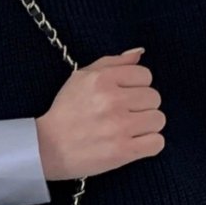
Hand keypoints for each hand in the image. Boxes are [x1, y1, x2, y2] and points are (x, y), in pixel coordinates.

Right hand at [35, 49, 165, 180]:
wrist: (47, 148)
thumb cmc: (66, 112)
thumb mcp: (81, 78)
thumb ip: (112, 62)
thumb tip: (140, 53)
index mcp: (102, 79)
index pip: (145, 76)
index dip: (137, 87)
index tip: (124, 97)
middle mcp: (112, 100)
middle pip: (154, 98)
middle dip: (142, 107)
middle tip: (124, 115)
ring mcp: (119, 127)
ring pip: (158, 120)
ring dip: (147, 126)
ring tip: (129, 131)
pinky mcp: (123, 151)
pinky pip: (157, 143)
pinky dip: (149, 144)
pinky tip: (135, 144)